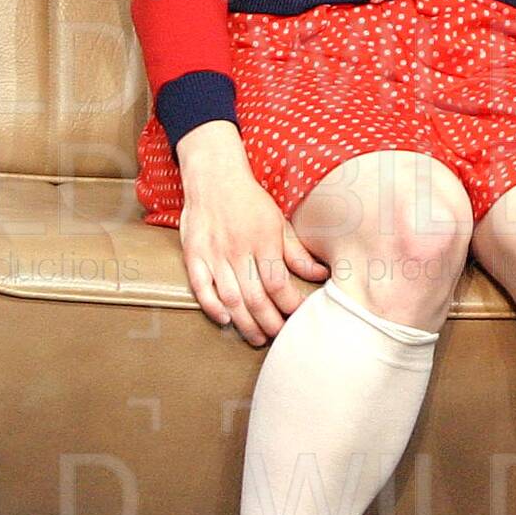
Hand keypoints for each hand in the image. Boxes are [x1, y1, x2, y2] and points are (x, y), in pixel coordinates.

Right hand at [173, 122, 329, 345]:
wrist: (214, 176)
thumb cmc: (251, 201)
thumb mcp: (279, 222)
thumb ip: (298, 252)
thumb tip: (321, 274)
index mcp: (263, 240)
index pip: (278, 283)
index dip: (289, 305)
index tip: (298, 317)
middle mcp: (238, 249)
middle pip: (255, 297)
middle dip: (269, 323)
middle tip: (279, 337)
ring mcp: (213, 253)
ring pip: (230, 297)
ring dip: (245, 323)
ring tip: (257, 338)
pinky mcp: (194, 255)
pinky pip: (201, 286)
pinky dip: (211, 306)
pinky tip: (225, 320)